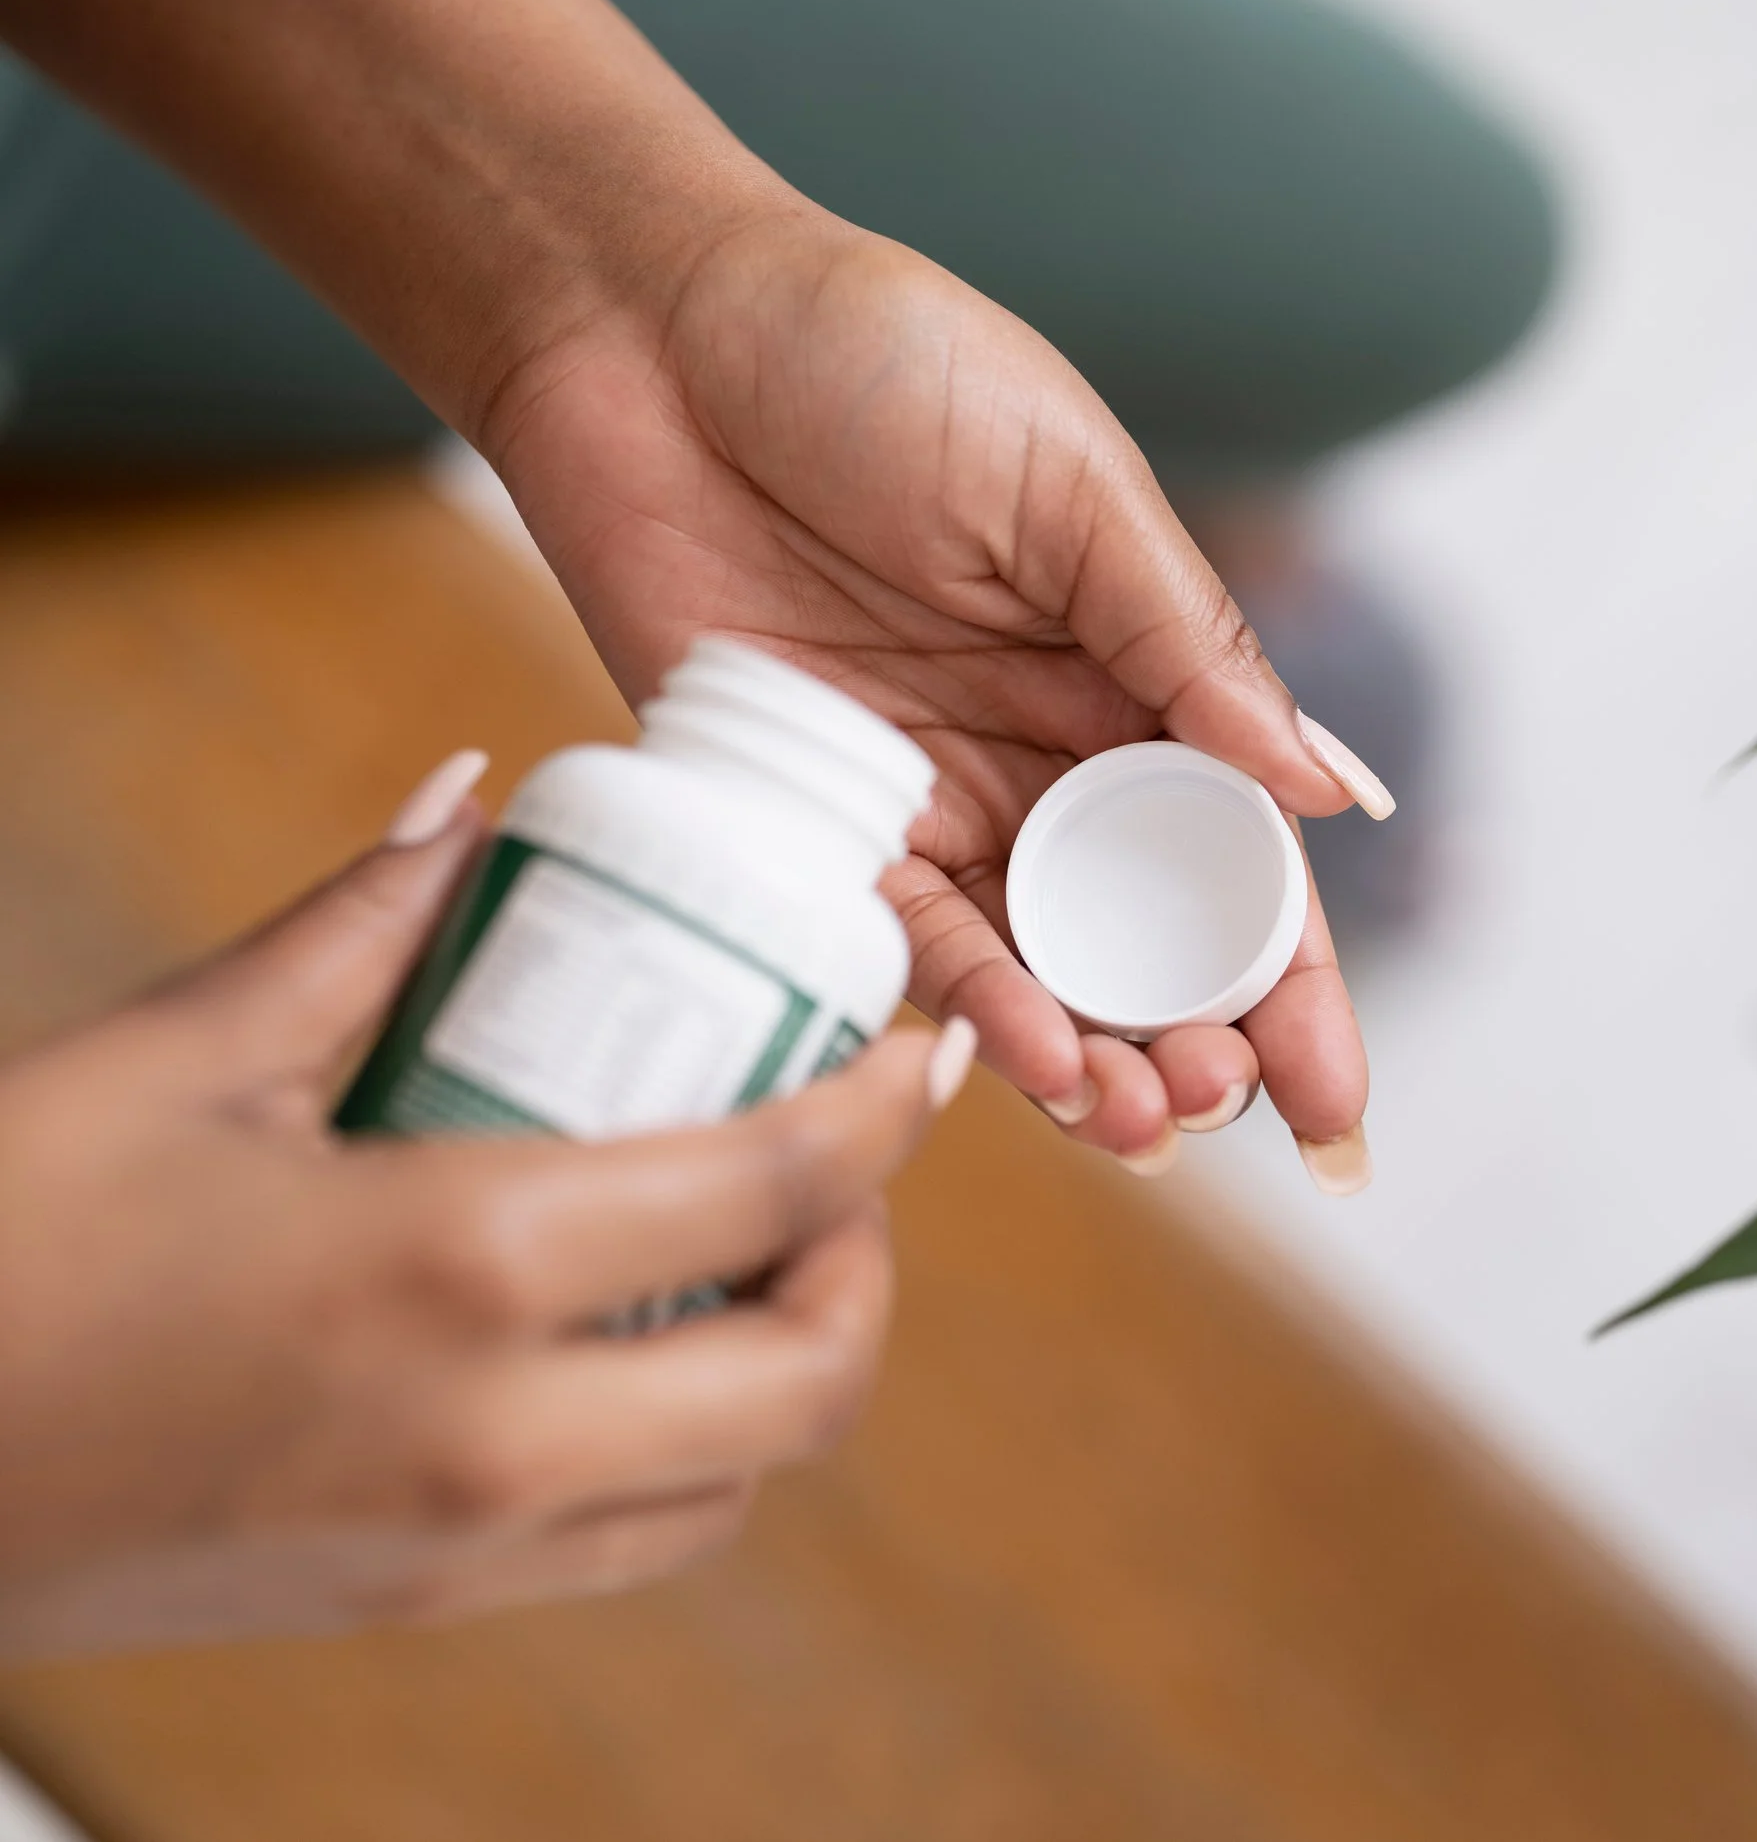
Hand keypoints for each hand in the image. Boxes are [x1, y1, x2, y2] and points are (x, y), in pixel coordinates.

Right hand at [0, 781, 949, 1656]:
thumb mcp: (182, 1055)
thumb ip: (366, 921)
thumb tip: (474, 803)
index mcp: (455, 1265)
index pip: (773, 1189)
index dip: (885, 1111)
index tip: (922, 1050)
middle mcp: (498, 1435)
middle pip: (814, 1375)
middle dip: (866, 1255)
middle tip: (829, 1157)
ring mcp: (467, 1546)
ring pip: (741, 1475)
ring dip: (789, 1357)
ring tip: (743, 1240)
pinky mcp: (423, 1604)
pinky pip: (637, 1535)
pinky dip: (693, 1438)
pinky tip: (630, 1335)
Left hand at [480, 207, 1384, 1189]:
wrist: (647, 327)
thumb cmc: (874, 356)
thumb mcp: (1067, 481)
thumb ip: (1187, 641)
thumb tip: (1326, 792)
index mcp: (1132, 673)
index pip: (1238, 855)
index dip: (1290, 976)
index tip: (1330, 1088)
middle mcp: (1042, 756)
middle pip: (1146, 940)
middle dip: (1203, 1041)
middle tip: (1225, 1104)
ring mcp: (931, 800)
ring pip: (1037, 971)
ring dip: (1097, 1056)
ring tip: (1143, 1121)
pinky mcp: (814, 824)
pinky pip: (904, 947)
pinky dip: (973, 1013)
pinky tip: (1035, 1061)